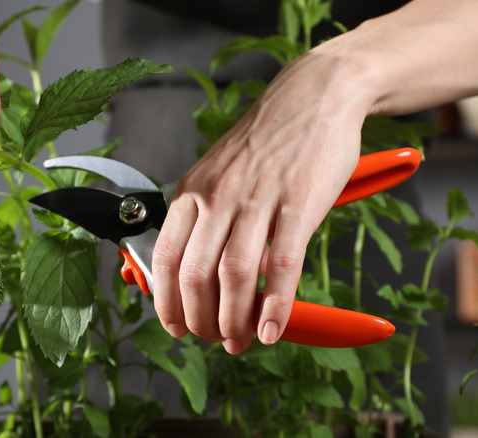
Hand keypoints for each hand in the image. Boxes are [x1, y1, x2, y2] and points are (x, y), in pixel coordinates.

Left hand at [151, 47, 368, 354]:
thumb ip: (204, 218)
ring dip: (233, 320)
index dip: (165, 300)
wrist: (313, 95)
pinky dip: (274, 304)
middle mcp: (216, 196)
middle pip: (194, 274)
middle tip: (211, 340)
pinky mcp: (298, 202)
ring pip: (234, 275)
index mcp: (191, 191)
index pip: (164, 257)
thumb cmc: (266, 142)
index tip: (174, 325)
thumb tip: (199, 272)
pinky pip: (282, 263)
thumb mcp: (217, 173)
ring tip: (239, 342)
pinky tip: (271, 328)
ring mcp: (257, 198)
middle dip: (199, 319)